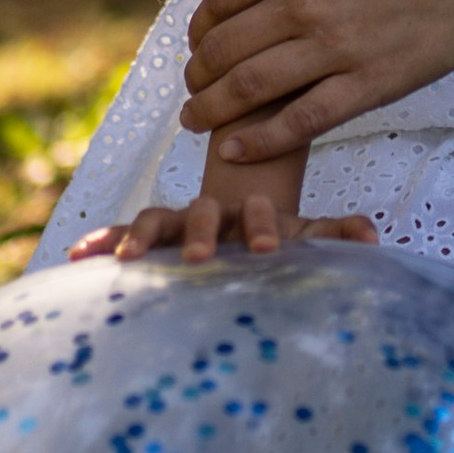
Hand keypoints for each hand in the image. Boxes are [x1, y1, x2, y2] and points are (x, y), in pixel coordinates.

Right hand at [71, 195, 378, 262]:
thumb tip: (375, 234)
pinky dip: (103, 241)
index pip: (261, 215)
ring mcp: (176, 221)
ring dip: (139, 235)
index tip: (271, 250)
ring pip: (155, 220)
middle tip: (200, 256)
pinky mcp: (148, 237)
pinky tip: (79, 255)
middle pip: (202, 214)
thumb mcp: (306, 229)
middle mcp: (211, 210)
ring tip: (126, 258)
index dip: (265, 228)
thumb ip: (334, 231)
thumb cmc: (273, 225)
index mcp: (253, 211)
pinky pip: (121, 235)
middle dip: (200, 233)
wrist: (235, 194)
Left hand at [185, 0, 453, 157]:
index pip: (220, 1)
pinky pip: (300, 122)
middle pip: (223, 49)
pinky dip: (259, 141)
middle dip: (197, 75)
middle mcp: (303, 0)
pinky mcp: (370, 84)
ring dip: (211, 110)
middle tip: (192, 89)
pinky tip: (236, 149)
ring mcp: (336, 47)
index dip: (198, 30)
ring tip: (199, 122)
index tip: (197, 45)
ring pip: (249, 89)